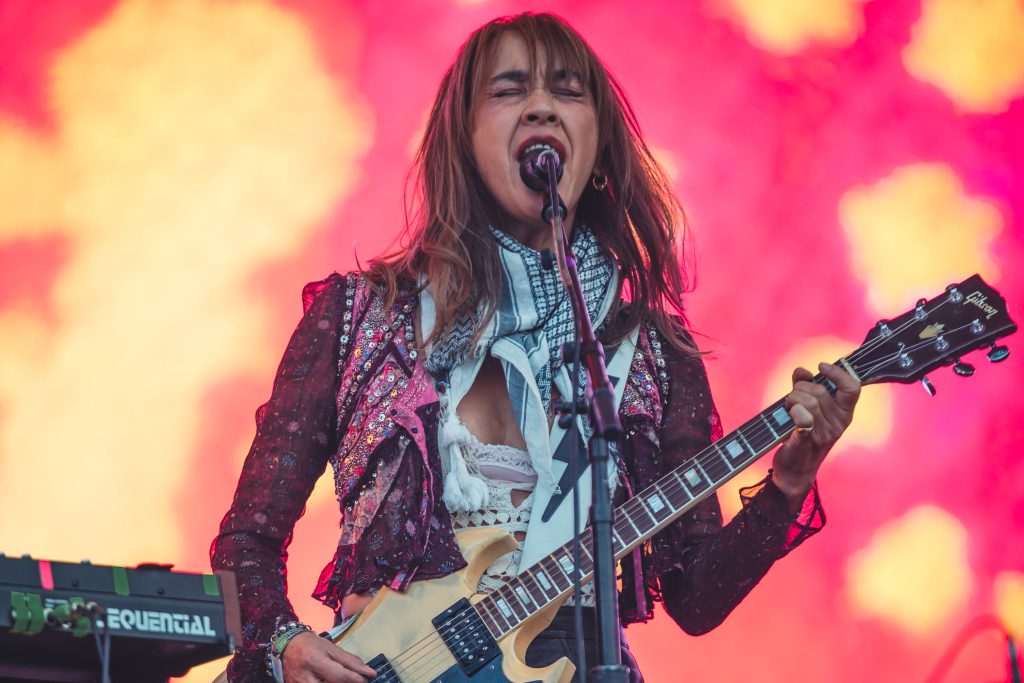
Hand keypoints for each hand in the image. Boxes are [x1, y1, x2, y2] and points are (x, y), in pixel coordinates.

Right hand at [282, 630, 376, 682]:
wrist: (286, 646)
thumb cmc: (311, 644)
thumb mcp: (330, 647)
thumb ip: (348, 660)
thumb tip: (368, 671)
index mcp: (314, 660)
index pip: (338, 675)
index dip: (355, 679)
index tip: (368, 678)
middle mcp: (304, 677)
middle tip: (357, 680)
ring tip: (345, 680)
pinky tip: (332, 681)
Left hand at [771, 362, 860, 510]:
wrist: (795, 469)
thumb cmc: (802, 434)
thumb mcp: (808, 407)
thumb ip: (805, 385)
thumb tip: (802, 370)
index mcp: (844, 413)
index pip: (852, 388)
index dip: (837, 373)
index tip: (821, 366)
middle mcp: (838, 423)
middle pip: (819, 391)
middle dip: (800, 388)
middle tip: (792, 398)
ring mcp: (824, 434)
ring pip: (807, 401)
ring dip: (792, 398)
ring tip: (788, 407)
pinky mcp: (806, 441)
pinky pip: (804, 420)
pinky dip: (795, 412)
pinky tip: (791, 413)